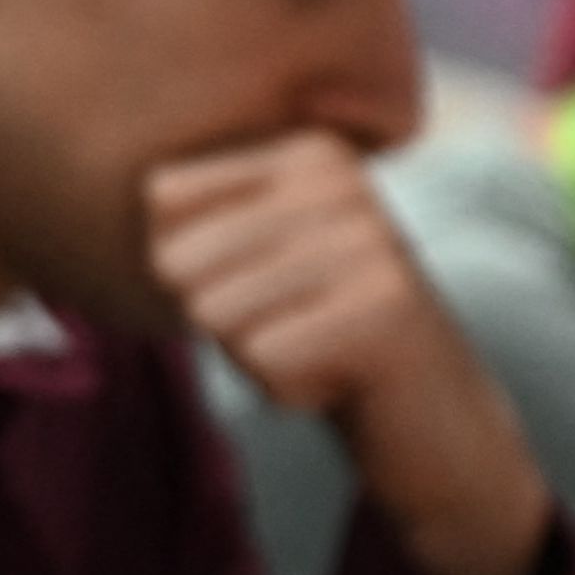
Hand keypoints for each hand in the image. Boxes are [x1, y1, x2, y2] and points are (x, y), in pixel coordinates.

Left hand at [148, 132, 549, 574]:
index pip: (161, 199)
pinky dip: (287, 391)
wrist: (433, 424)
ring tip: (320, 350)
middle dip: (220, 319)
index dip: (188, 270)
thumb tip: (141, 208)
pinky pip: (262, 361)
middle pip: (178, 261)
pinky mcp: (387, 310)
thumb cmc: (316, 337)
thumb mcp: (247, 265)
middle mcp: (340, 178)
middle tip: (296, 328)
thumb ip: (184, 228)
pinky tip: (342, 382)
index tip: (266, 285)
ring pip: (215, 313)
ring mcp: (370, 239)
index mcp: (304, 150)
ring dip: (254, 357)